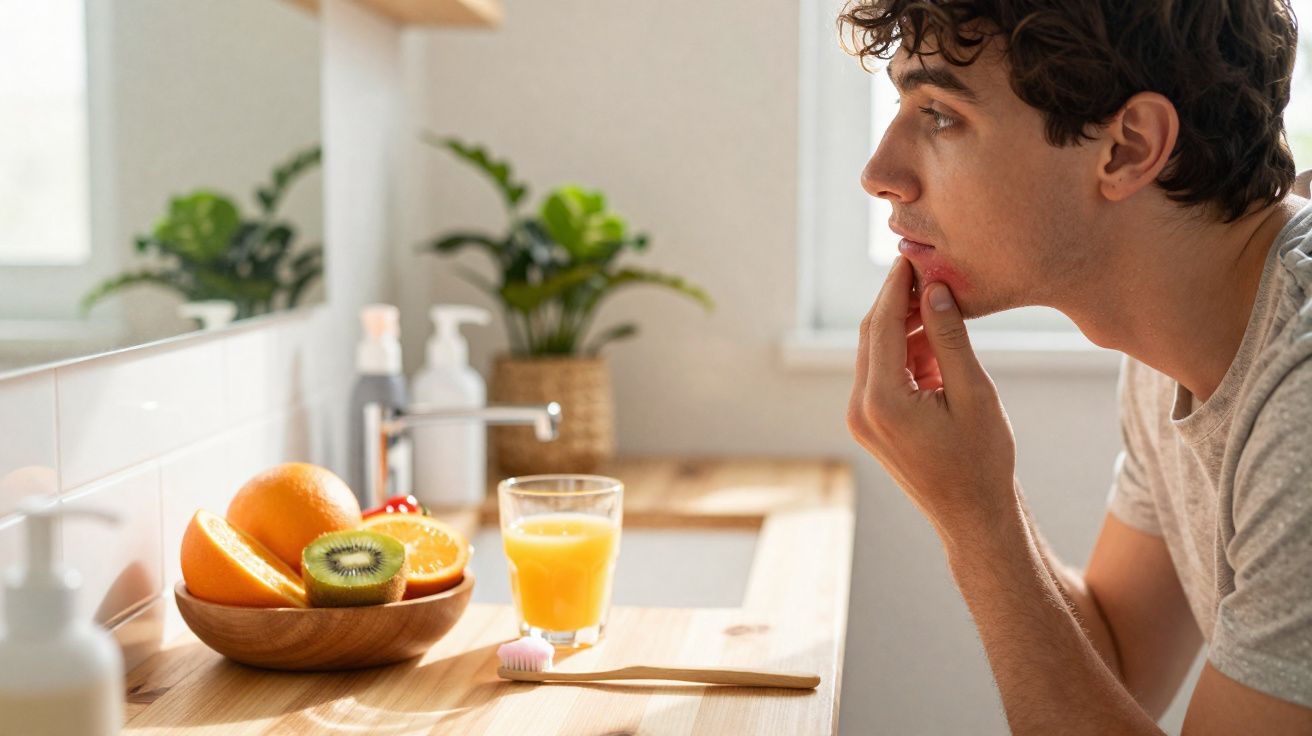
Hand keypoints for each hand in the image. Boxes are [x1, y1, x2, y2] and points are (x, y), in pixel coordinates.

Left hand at [846, 256, 1017, 533]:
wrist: (972, 515)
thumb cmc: (982, 460)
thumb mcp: (974, 393)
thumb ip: (950, 338)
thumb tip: (934, 289)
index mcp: (881, 402)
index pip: (881, 324)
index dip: (897, 286)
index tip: (914, 256)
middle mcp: (860, 409)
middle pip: (872, 334)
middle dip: (898, 301)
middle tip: (929, 271)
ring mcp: (861, 418)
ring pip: (876, 352)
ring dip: (904, 326)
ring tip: (940, 301)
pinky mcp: (870, 422)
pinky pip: (882, 373)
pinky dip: (906, 352)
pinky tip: (935, 338)